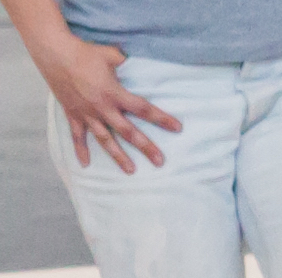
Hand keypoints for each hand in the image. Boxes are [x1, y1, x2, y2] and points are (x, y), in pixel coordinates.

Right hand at [33, 32, 177, 170]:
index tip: (177, 128)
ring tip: (131, 171)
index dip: (161, 118)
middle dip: (146, 147)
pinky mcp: (72, 114)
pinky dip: (80, 150)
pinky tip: (85, 165)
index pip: (143, 109)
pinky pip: (77, 135)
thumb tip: (136, 63)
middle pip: (128, 132)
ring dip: (118, 156)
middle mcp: (102, 108)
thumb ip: (126, 63)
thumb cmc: (84, 52)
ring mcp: (86, 113)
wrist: (54, 53)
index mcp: (114, 94)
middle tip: (160, 162)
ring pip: (105, 139)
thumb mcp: (111, 55)